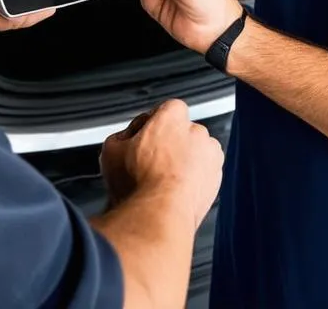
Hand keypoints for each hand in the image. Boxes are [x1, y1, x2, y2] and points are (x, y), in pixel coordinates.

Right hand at [100, 100, 223, 228]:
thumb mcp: (111, 150)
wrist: (160, 215)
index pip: (160, 112)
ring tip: (160, 183)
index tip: (138, 143)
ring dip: (180, 164)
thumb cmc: (139, 183)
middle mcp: (197, 130)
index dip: (146, 129)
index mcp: (173, 115)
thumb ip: (121, 136)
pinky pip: (202, 175)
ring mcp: (210, 155)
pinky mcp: (216, 179)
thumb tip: (124, 141)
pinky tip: (172, 193)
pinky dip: (191, 181)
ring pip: (192, 154)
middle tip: (147, 165)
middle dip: (166, 146)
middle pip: (178, 133)